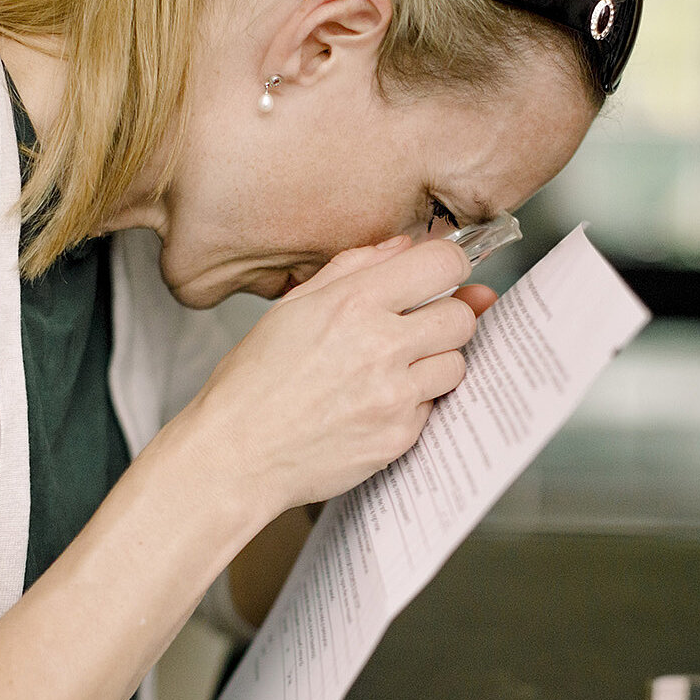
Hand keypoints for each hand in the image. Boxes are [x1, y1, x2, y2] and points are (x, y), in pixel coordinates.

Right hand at [164, 234, 490, 515]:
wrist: (238, 453)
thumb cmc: (254, 383)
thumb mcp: (293, 307)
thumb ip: (354, 268)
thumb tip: (403, 247)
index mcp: (352, 304)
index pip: (443, 264)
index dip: (449, 266)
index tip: (442, 276)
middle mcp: (380, 346)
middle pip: (461, 317)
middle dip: (447, 316)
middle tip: (418, 327)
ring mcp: (394, 395)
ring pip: (456, 364)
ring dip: (434, 363)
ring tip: (392, 370)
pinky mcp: (399, 436)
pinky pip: (432, 408)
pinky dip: (413, 403)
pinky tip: (375, 404)